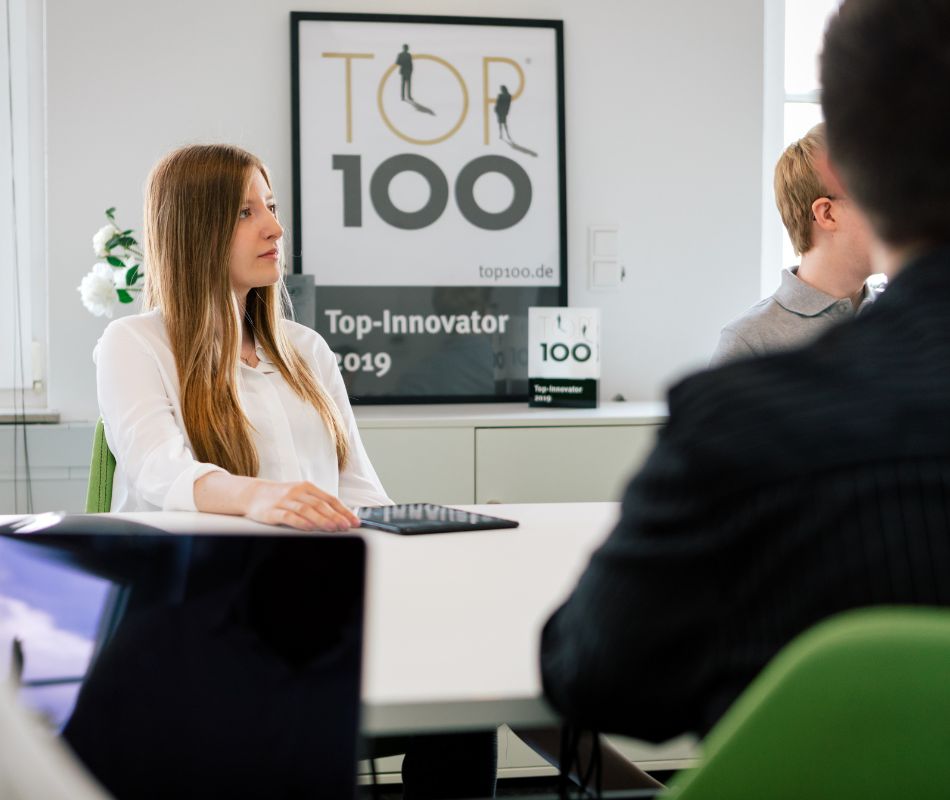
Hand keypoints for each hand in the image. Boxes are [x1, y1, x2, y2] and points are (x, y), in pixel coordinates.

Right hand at [243, 479, 360, 531]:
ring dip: (322, 520)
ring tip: (333, 528)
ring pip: (306, 510)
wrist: (252, 494)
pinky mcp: (272, 511)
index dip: (344, 511)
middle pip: (320, 504)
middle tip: (347, 527)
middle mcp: (297, 492)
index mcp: (307, 487)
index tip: (355, 522)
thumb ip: (317, 503)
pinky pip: (288, 517)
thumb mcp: (300, 495)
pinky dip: (300, 522)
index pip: (330, 499)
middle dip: (336, 516)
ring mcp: (284, 501)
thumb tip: (340, 517)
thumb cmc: (281, 497)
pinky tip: (310, 528)